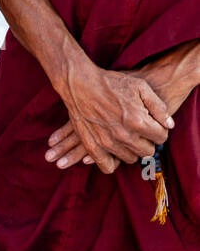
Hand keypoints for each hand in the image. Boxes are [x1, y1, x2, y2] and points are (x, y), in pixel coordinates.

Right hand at [45, 62, 170, 172]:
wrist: (81, 85)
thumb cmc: (112, 83)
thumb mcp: (141, 87)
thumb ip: (158, 107)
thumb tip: (169, 125)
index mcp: (137, 120)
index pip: (161, 137)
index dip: (160, 131)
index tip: (154, 126)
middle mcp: (123, 135)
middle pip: (147, 151)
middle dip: (148, 142)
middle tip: (142, 133)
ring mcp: (106, 143)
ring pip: (129, 159)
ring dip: (132, 150)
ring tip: (128, 139)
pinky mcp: (92, 147)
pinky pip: (107, 167)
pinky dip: (114, 163)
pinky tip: (115, 152)